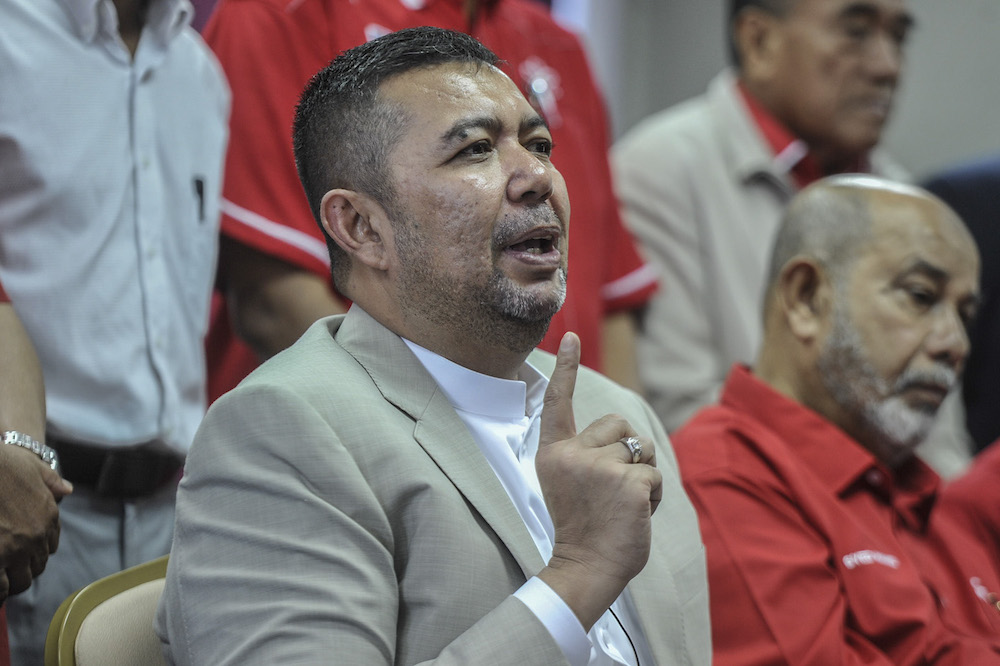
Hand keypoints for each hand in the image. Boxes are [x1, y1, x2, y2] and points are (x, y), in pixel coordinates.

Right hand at [0, 444, 71, 602]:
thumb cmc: (3, 463)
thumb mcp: (32, 466)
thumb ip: (51, 480)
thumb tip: (67, 489)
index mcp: (49, 515)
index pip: (50, 544)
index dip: (36, 550)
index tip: (24, 552)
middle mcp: (37, 536)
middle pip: (37, 566)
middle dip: (24, 568)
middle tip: (9, 568)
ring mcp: (16, 549)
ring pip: (21, 580)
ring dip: (11, 581)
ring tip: (2, 578)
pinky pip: (1, 586)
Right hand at [535, 333, 661, 629]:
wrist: (586, 568)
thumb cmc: (582, 529)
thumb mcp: (570, 483)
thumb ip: (586, 455)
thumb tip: (625, 436)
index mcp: (553, 453)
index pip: (558, 403)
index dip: (567, 367)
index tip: (572, 335)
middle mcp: (573, 453)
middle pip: (617, 424)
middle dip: (626, 449)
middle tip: (611, 489)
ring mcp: (600, 466)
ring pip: (640, 450)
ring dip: (641, 476)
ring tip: (621, 505)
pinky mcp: (628, 481)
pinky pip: (654, 475)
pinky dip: (652, 496)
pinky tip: (634, 515)